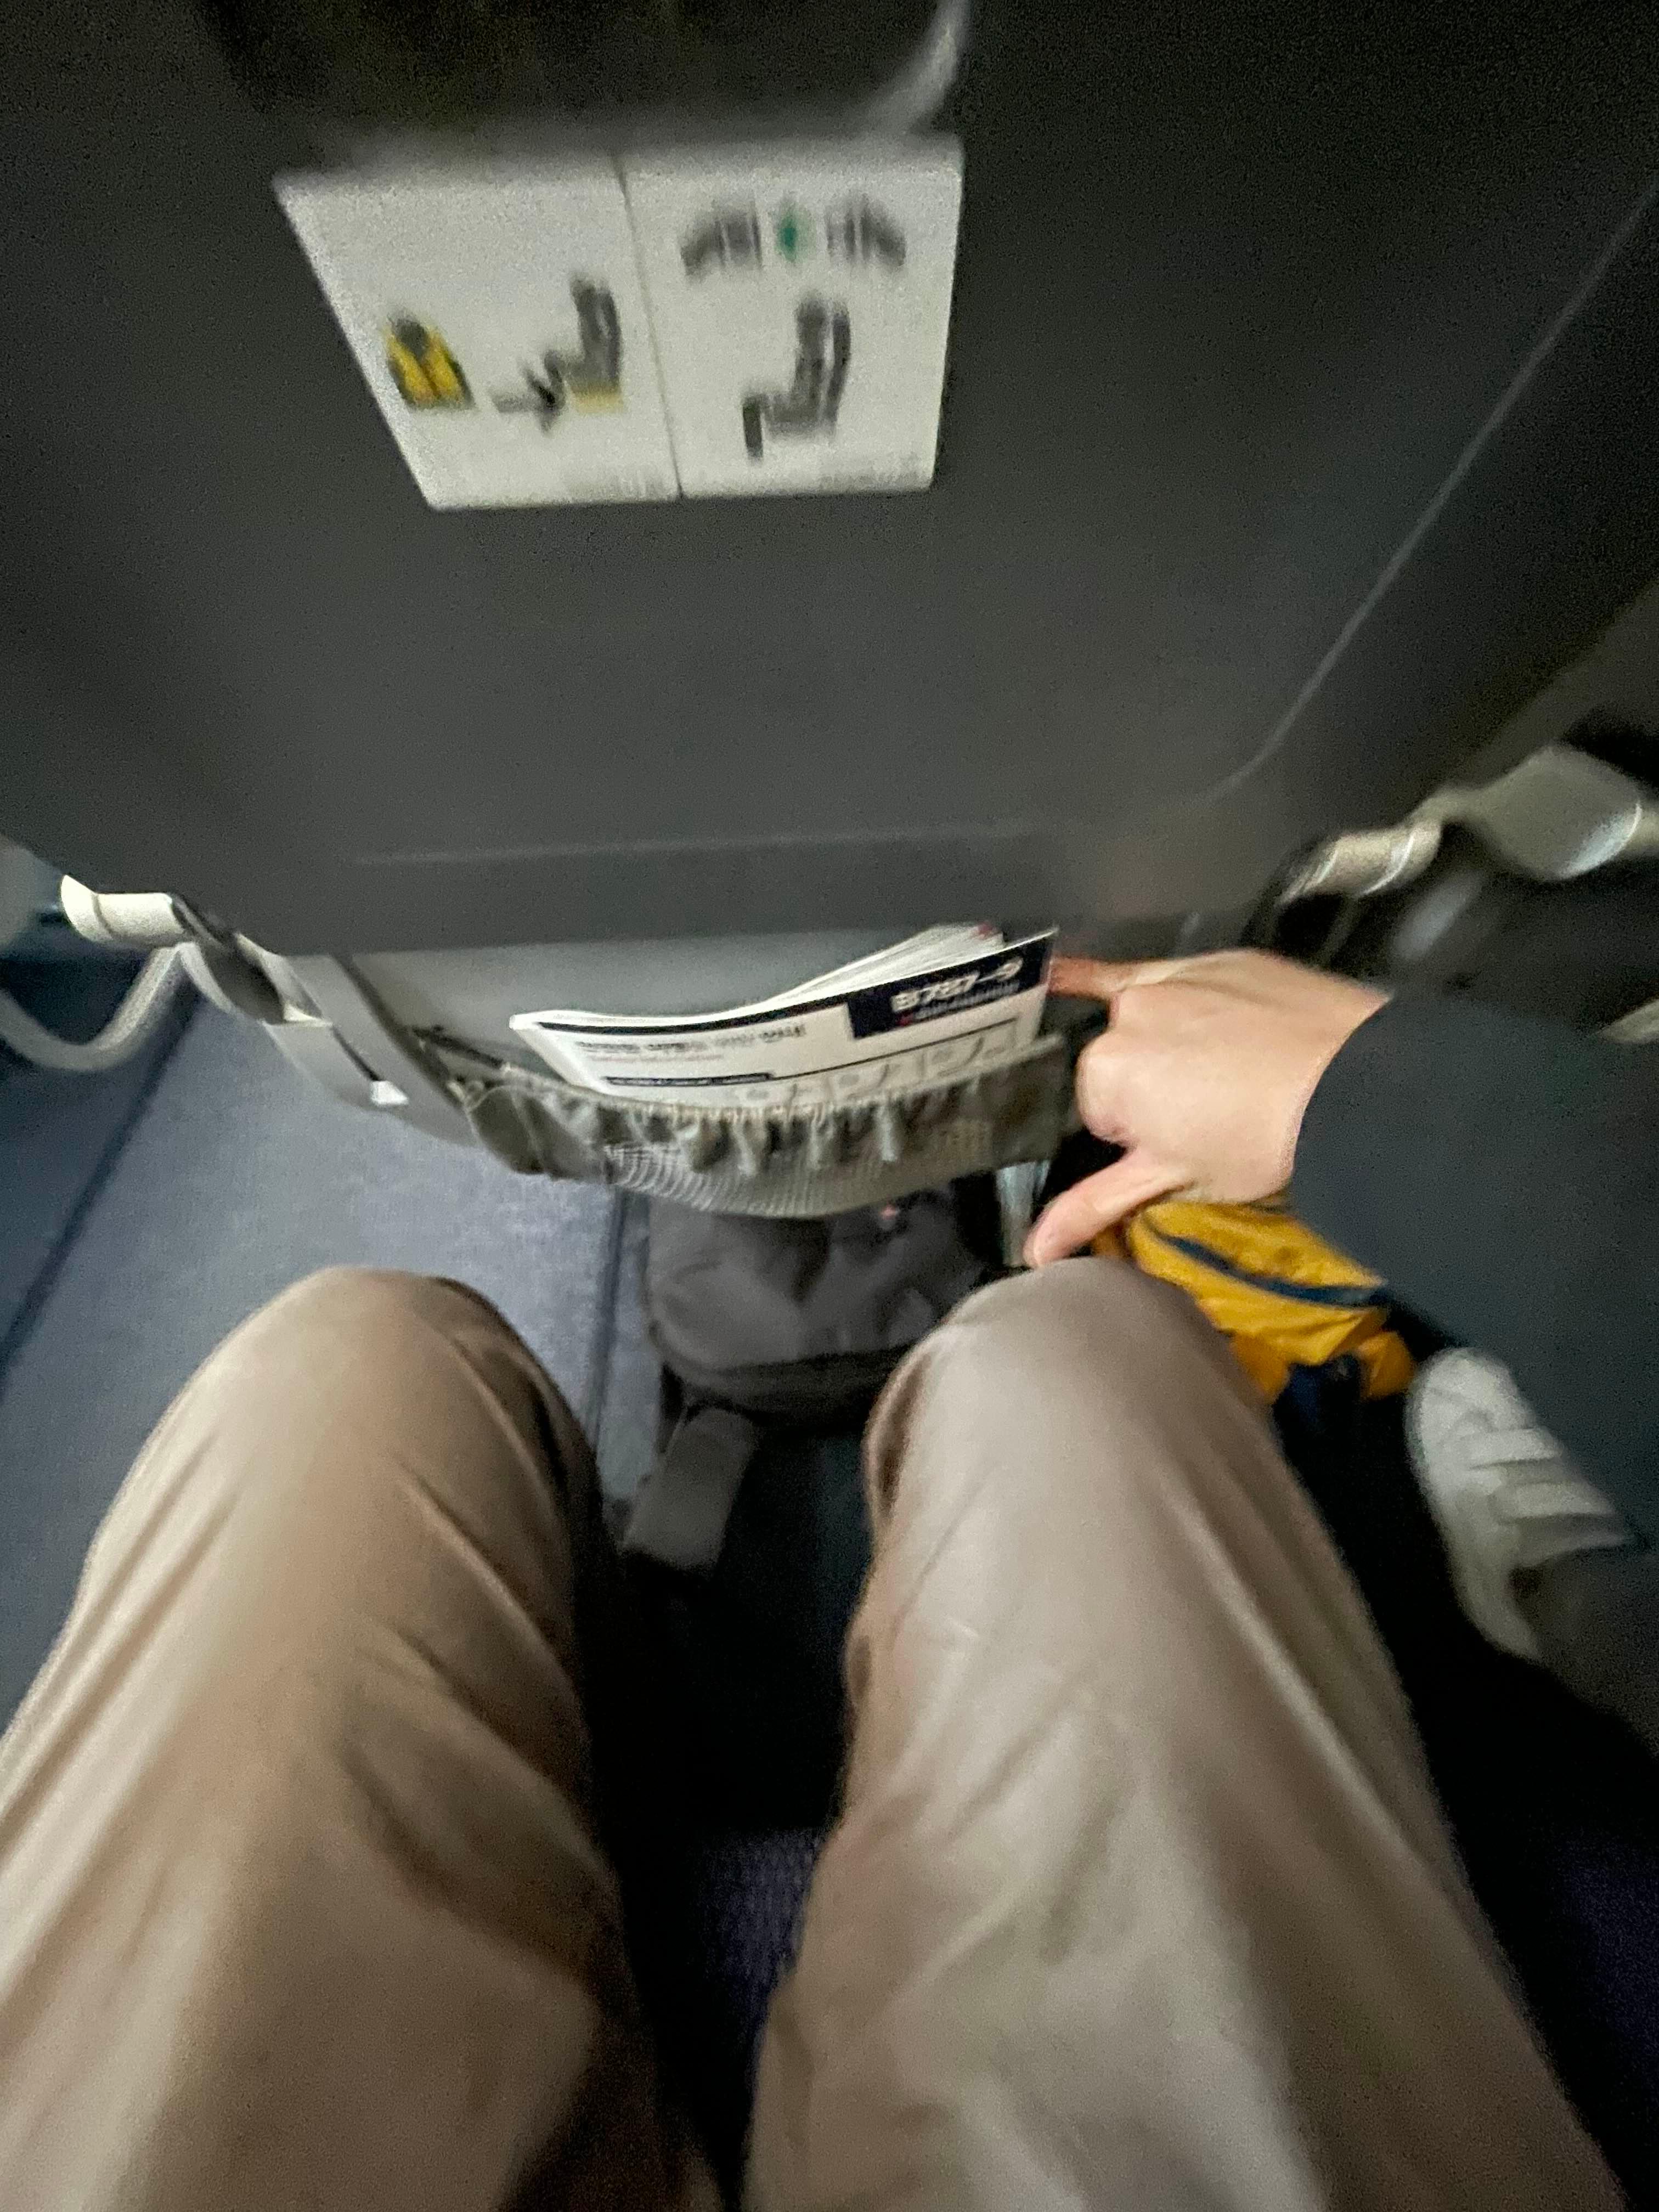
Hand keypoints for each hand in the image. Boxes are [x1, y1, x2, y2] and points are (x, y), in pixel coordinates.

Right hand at [1025, 951, 1387, 1265]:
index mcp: (1107, 1073)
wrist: (1352, 1085)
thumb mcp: (1175, 1179)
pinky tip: (1055, 971)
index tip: (1187, 1142)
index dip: (1144, 1134)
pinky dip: (1093, 971)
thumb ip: (1094, 1205)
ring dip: (1164, 1042)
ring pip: (1143, 1021)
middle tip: (1212, 1114)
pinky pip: (1142, 965)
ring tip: (1222, 1071)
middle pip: (1120, 1065)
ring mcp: (1171, 978)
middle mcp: (1127, 1016)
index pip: (1106, 1115)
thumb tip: (1033, 1252)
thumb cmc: (1257, 1141)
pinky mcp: (1215, 960)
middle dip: (1151, 1089)